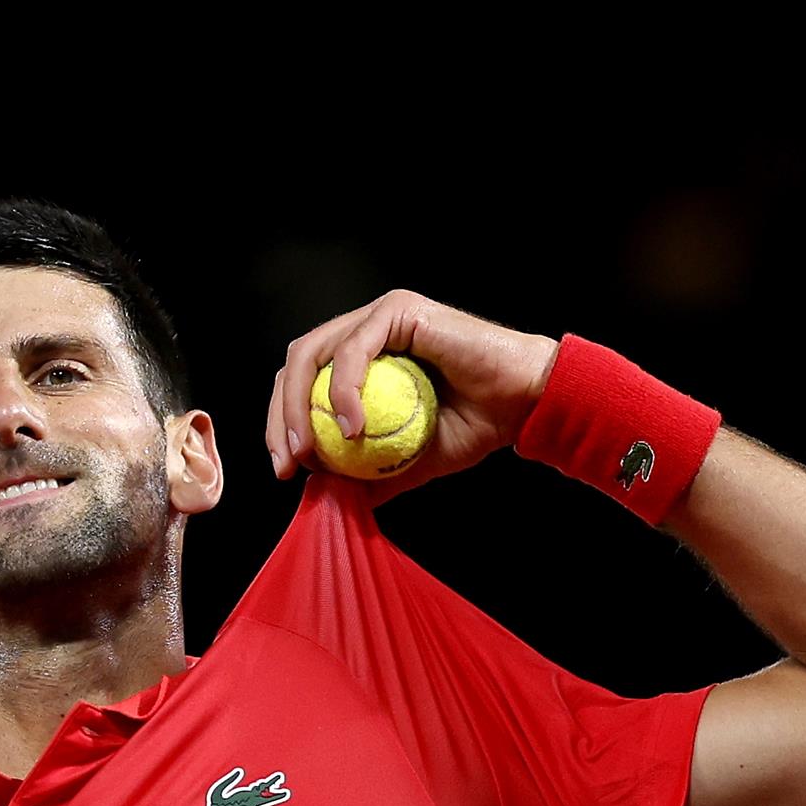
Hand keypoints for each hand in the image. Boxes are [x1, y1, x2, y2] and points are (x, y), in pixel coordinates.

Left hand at [266, 289, 560, 504]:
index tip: (288, 470)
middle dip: (281, 416)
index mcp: (362, 359)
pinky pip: (354, 349)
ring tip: (313, 449)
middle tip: (289, 463)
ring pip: (314, 352)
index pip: (303, 384)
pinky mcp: (399, 310)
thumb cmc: (478, 425)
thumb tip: (326, 495)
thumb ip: (369, 472)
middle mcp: (365, 330)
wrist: (524, 403)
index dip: (283, 424)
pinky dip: (344, 389)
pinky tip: (351, 427)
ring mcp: (380, 316)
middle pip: (297, 365)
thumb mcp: (411, 460)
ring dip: (301, 405)